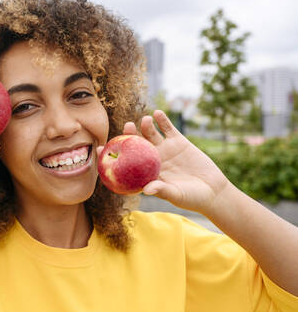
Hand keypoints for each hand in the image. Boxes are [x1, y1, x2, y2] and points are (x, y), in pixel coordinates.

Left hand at [98, 110, 229, 214]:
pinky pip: (167, 128)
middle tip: (126, 127)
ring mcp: (164, 149)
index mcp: (145, 172)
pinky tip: (157, 113)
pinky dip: (162, 120)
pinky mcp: (178, 141)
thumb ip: (162, 190)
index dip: (110, 156)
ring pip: (150, 133)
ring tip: (145, 120)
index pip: (123, 163)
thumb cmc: (191, 198)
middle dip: (128, 135)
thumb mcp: (176, 195)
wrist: (212, 191)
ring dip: (145, 125)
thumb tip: (146, 190)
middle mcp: (151, 159)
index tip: (98, 149)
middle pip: (135, 144)